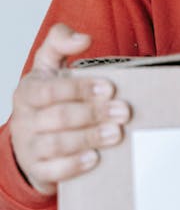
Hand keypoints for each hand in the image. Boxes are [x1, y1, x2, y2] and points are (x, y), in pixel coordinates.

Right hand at [10, 23, 130, 194]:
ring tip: (116, 133)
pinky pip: (52, 171)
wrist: (32, 139)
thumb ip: (60, 41)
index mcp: (28, 91)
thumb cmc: (47, 98)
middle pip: (57, 118)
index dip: (79, 89)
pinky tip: (95, 158)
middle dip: (93, 114)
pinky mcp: (37, 169)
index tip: (109, 88)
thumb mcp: (48, 65)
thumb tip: (83, 38)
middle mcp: (25, 119)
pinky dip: (74, 166)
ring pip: (55, 145)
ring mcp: (29, 146)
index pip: (49, 90)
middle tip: (123, 111)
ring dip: (89, 138)